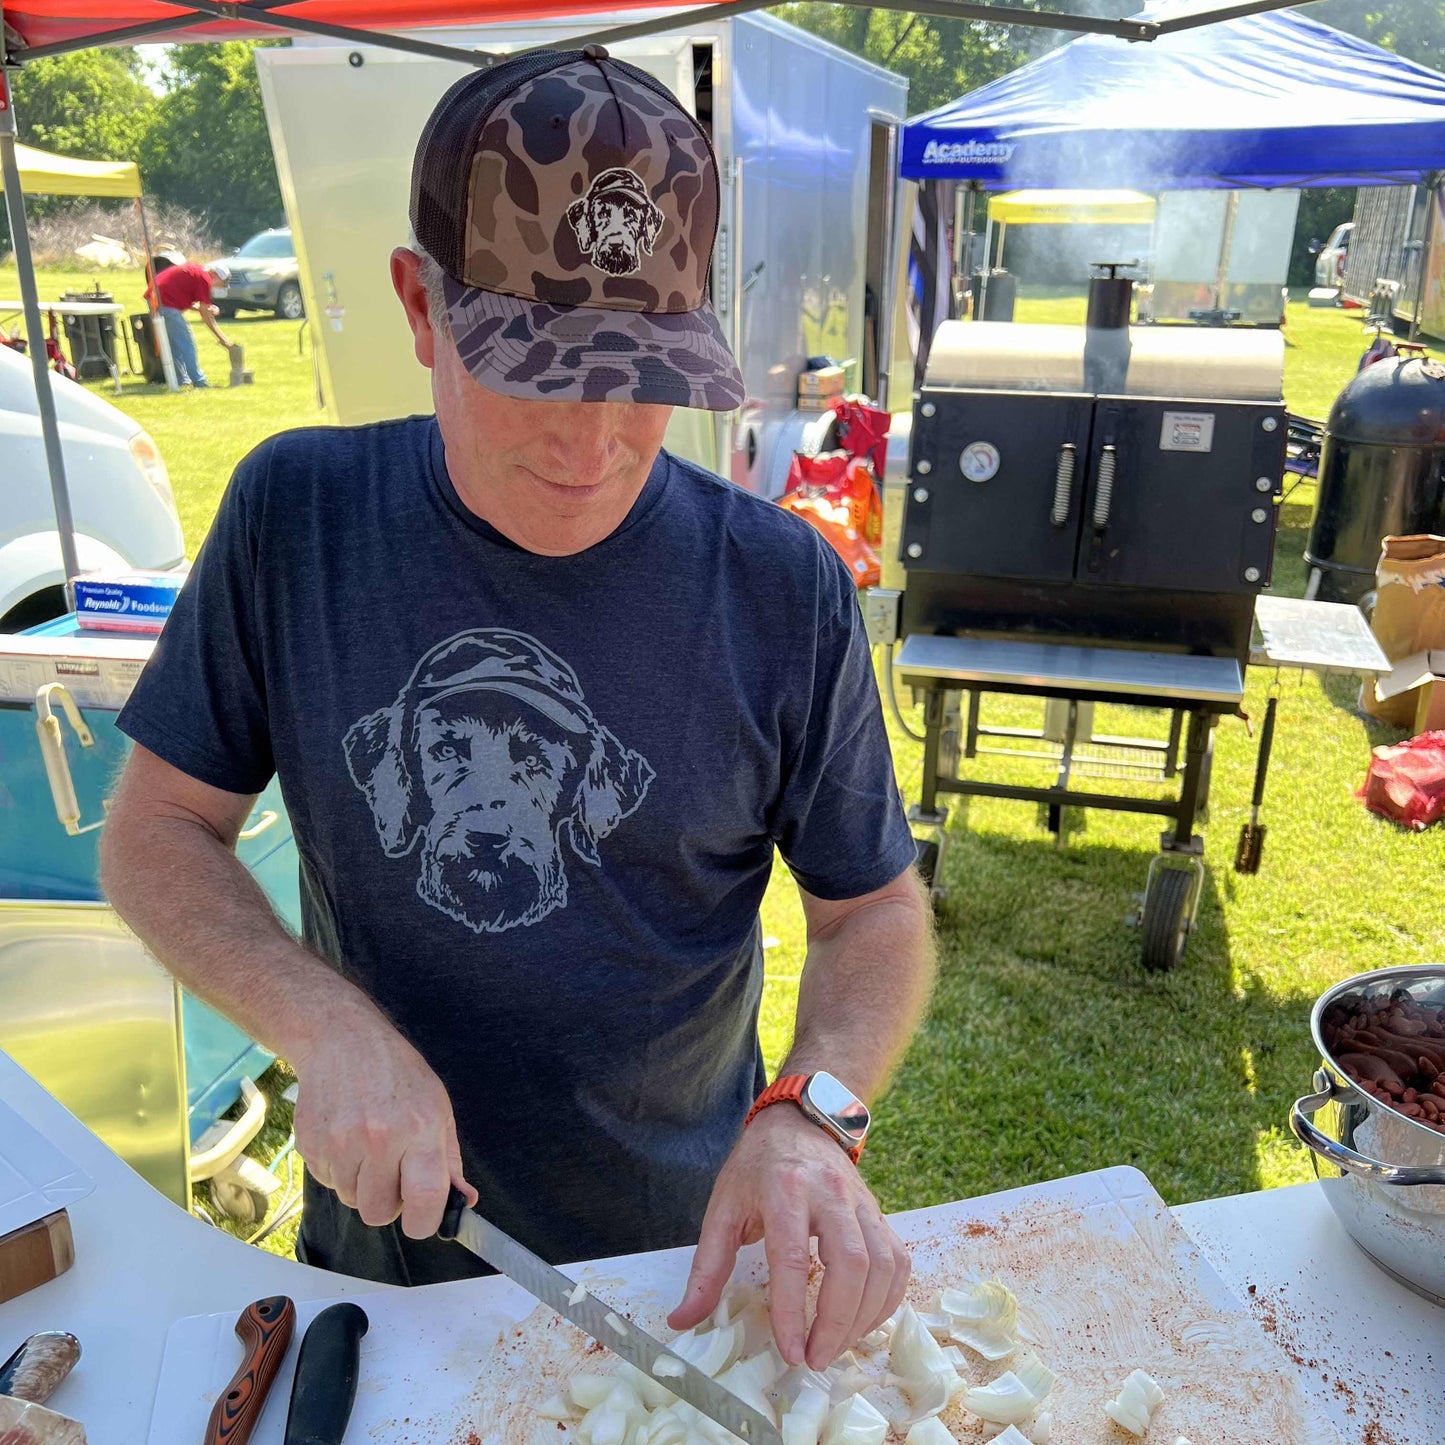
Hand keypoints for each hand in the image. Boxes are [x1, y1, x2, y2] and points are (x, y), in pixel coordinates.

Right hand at [290, 1006, 475, 1238]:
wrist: (343, 1041)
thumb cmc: (397, 1073)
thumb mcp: (437, 1107)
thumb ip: (449, 1160)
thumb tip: (464, 1201)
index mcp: (419, 1128)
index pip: (425, 1200)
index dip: (425, 1222)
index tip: (423, 1219)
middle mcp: (379, 1138)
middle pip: (379, 1214)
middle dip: (388, 1203)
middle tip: (393, 1174)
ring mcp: (340, 1143)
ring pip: (351, 1200)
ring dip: (362, 1184)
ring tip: (368, 1146)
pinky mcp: (311, 1145)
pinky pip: (328, 1183)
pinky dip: (339, 1170)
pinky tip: (346, 1137)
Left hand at [667, 1106, 908, 1368]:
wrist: (800, 1123)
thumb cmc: (756, 1168)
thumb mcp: (722, 1208)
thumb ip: (707, 1268)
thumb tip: (682, 1320)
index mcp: (784, 1190)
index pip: (793, 1257)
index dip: (792, 1310)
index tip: (791, 1353)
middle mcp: (830, 1194)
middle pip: (851, 1264)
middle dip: (837, 1322)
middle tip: (815, 1359)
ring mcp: (862, 1203)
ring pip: (881, 1266)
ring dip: (862, 1318)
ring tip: (833, 1348)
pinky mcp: (880, 1214)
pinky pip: (898, 1262)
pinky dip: (886, 1301)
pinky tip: (861, 1323)